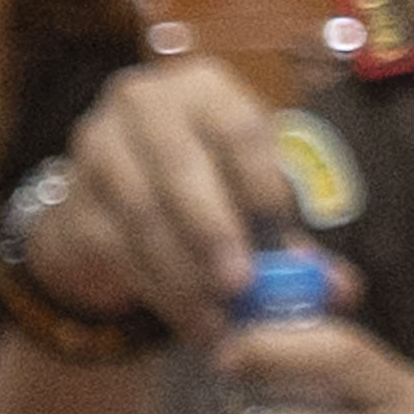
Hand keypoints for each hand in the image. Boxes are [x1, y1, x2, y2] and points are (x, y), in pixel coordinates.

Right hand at [41, 58, 351, 340]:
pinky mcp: (71, 198)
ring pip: (143, 213)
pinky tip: (190, 323)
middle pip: (180, 167)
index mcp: (205, 90)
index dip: (260, 183)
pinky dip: (157, 290)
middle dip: (212, 231)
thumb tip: (342, 289)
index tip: (280, 239)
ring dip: (184, 275)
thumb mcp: (252, 201)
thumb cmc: (207, 190)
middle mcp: (144, 103)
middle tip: (241, 286)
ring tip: (220, 322)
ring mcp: (97, 146)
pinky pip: (116, 248)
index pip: (237, 127)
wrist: (112, 202)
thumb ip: (294, 242)